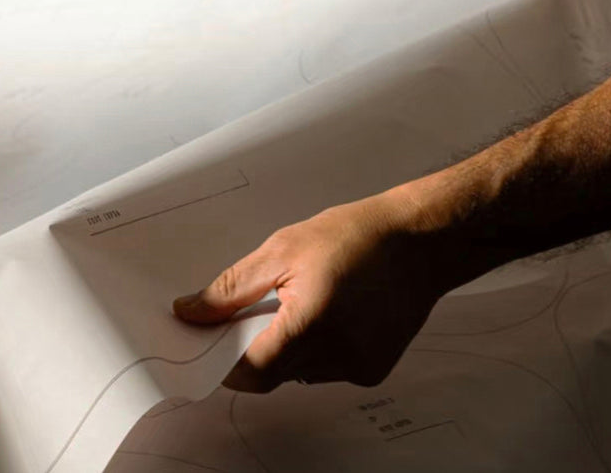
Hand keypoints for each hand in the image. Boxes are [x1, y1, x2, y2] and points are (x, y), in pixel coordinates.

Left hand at [173, 191, 449, 391]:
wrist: (419, 241)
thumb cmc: (358, 236)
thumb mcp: (282, 249)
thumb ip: (232, 288)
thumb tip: (191, 311)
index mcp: (310, 324)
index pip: (249, 371)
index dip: (223, 361)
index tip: (211, 340)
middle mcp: (336, 354)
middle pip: (271, 374)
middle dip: (253, 348)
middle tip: (257, 310)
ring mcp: (357, 367)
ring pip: (297, 373)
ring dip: (286, 348)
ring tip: (304, 302)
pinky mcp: (372, 370)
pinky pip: (325, 370)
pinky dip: (315, 350)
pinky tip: (331, 314)